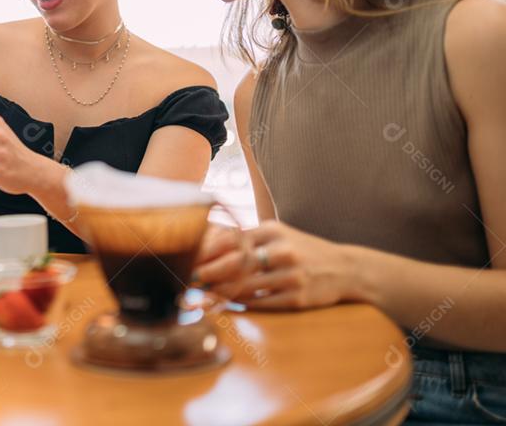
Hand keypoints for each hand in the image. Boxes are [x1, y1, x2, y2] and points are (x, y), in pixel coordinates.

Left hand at [195, 220, 355, 309]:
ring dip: (221, 293)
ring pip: (248, 286)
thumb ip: (249, 237)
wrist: (345, 269)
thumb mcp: (280, 234)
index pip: (234, 239)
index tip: (190, 257)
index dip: (209, 250)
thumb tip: (209, 240)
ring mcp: (291, 275)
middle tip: (191, 279)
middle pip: (238, 263)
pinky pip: (262, 302)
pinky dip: (242, 304)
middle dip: (210, 273)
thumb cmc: (302, 250)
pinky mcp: (298, 297)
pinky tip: (227, 305)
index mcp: (273, 231)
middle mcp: (282, 251)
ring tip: (203, 296)